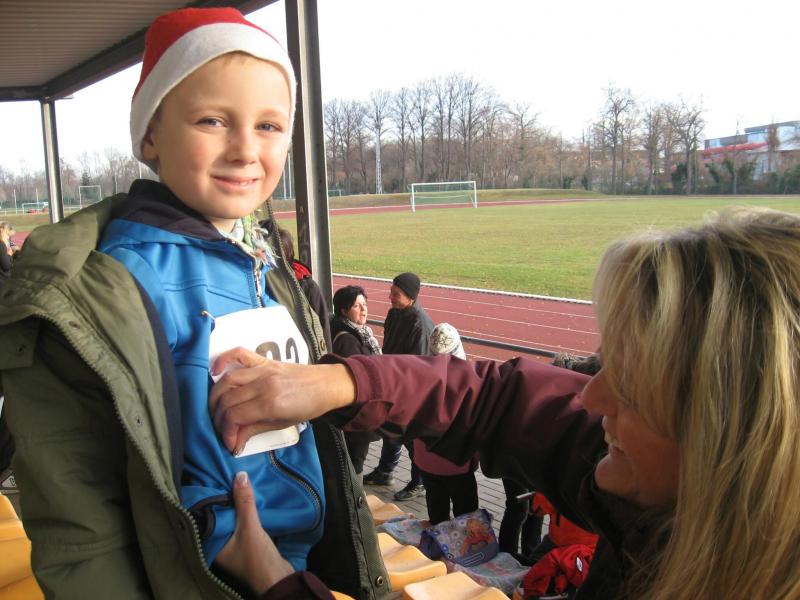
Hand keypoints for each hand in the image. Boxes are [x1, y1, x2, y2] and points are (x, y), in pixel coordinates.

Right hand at [209, 347, 356, 454]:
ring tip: (215, 410)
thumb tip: (233, 443)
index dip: (226, 431)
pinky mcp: (264, 360)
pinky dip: (223, 359)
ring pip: (228, 380)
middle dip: (219, 418)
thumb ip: (254, 430)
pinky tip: (214, 371)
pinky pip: (239, 354)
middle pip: (228, 400)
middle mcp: (263, 384)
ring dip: (215, 396)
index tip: (229, 442)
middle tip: (221, 429)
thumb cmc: (308, 407)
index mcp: (270, 403)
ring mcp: (263, 369)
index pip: (235, 416)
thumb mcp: (282, 424)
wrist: (326, 385)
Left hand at [214, 471, 293, 596]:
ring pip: (232, 520)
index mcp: (212, 544)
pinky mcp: (246, 545)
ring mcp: (233, 546)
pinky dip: (246, 514)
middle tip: (227, 477)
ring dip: (237, 506)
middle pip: (220, 517)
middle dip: (225, 499)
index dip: (209, 498)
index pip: (206, 516)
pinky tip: (250, 501)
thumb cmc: (257, 559)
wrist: (278, 579)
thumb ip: (244, 502)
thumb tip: (239, 475)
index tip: (212, 479)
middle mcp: (219, 545)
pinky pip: (242, 524)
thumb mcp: (250, 527)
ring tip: (239, 484)